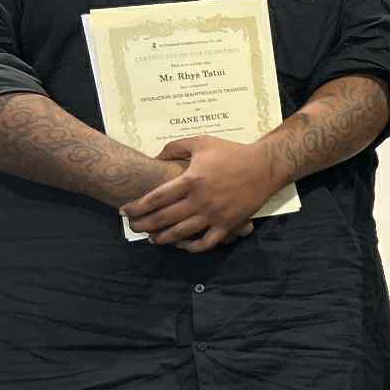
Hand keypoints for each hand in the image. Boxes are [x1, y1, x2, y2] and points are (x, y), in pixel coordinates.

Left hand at [123, 139, 277, 250]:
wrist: (265, 165)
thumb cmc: (232, 152)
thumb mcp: (202, 142)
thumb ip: (175, 147)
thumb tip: (155, 156)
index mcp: (191, 180)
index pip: (155, 198)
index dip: (136, 207)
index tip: (124, 211)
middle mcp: (200, 200)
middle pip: (163, 219)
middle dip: (143, 225)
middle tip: (132, 227)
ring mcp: (214, 215)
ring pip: (180, 234)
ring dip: (162, 238)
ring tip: (152, 238)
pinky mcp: (228, 224)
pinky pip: (206, 243)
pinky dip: (191, 247)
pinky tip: (182, 245)